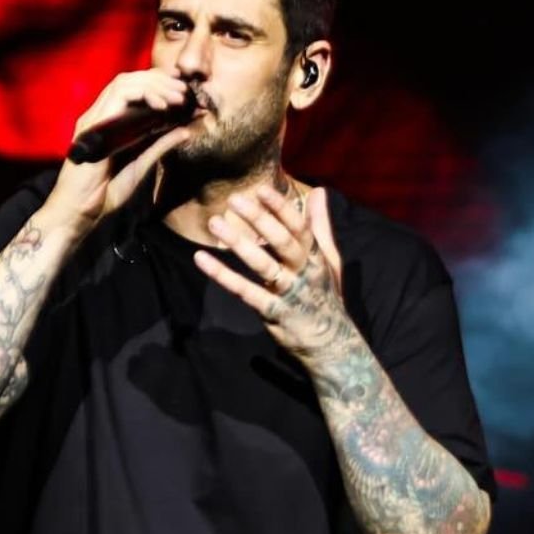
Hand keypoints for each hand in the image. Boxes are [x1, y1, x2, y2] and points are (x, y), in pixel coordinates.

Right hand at [38, 70, 194, 238]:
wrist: (81, 212)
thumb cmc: (105, 194)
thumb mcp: (142, 166)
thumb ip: (160, 146)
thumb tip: (185, 130)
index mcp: (111, 122)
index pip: (134, 89)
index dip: (159, 83)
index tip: (184, 89)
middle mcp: (101, 115)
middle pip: (131, 80)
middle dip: (161, 80)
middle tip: (186, 91)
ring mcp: (95, 117)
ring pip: (125, 82)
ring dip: (155, 85)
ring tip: (178, 97)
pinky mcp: (93, 124)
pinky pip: (119, 96)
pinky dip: (144, 94)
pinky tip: (162, 106)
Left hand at [194, 184, 349, 357]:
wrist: (332, 344)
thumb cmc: (325, 295)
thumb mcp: (328, 260)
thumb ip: (320, 225)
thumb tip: (318, 191)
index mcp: (315, 256)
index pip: (299, 227)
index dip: (280, 208)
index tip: (261, 189)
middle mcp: (304, 272)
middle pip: (282, 242)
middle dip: (260, 220)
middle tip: (234, 200)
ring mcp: (289, 293)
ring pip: (263, 266)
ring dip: (238, 243)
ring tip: (215, 222)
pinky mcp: (273, 312)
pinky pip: (246, 292)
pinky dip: (223, 276)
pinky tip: (201, 259)